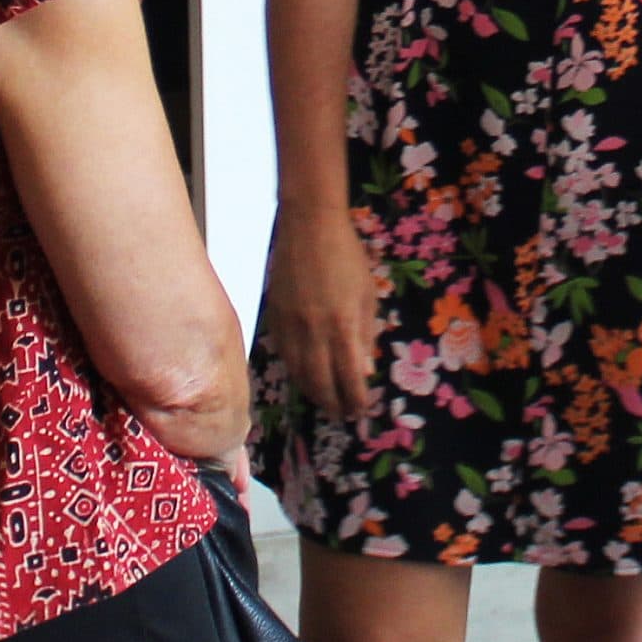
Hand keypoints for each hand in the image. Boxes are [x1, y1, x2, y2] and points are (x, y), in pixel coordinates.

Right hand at [265, 204, 382, 424]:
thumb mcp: (367, 295)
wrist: (309, 226)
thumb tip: (364, 372)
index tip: (361, 410)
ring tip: (325, 401)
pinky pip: (284, 356)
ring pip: (298, 373)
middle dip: (333, 404)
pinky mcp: (274, 319)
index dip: (355, 399)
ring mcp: (290, 326)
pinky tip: (306, 376)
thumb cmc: (347, 257)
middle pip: (320, 382)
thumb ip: (365, 335)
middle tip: (343, 415)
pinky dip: (296, 372)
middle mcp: (313, 331)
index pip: (349, 377)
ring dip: (312, 392)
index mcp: (342, 325)